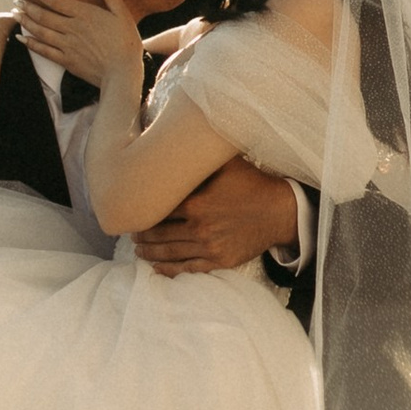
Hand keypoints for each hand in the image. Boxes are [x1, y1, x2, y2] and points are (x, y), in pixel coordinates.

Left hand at [19, 0, 147, 96]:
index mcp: (84, 14)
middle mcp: (71, 28)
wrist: (123, 73)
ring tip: (14, 15)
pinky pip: (43, 51)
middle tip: (15, 1)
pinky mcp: (66, 61)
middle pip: (43, 15)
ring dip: (26, 22)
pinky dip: (30, 44)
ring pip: (40, 31)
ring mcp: (67, 46)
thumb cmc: (126, 41)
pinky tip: (21, 39)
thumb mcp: (121, 11)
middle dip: (27, 7)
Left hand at [132, 157, 300, 275]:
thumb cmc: (252, 183)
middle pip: (159, 234)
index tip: (133, 211)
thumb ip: (199, 157)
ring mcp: (209, 247)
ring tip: (138, 250)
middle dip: (142, 235)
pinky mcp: (219, 260)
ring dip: (150, 253)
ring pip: (170, 253)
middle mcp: (199, 228)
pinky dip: (169, 269)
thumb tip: (176, 140)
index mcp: (196, 204)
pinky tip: (156, 267)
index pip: (159, 211)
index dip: (142, 213)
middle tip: (130, 233)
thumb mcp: (225, 164)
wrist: (280, 211)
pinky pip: (188, 268)